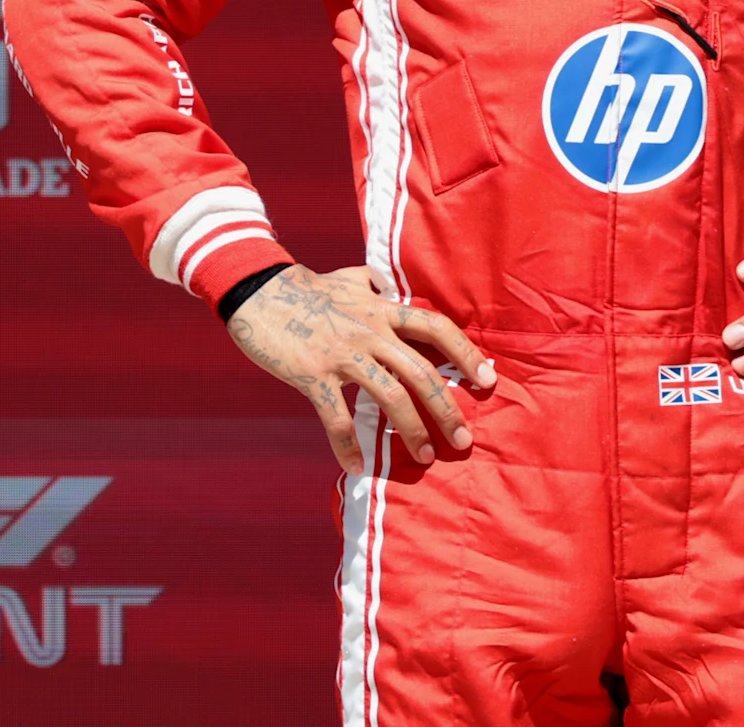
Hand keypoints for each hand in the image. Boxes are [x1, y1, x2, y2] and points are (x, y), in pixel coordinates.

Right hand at [224, 264, 494, 470]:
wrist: (255, 288)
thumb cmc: (302, 286)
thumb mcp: (346, 278)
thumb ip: (370, 282)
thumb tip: (383, 282)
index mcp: (381, 309)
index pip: (436, 327)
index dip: (466, 353)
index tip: (488, 379)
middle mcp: (370, 331)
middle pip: (422, 373)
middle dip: (447, 410)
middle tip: (464, 440)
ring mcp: (342, 353)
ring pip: (390, 396)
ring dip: (412, 431)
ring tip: (425, 457)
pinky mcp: (312, 374)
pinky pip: (336, 417)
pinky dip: (348, 445)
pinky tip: (356, 466)